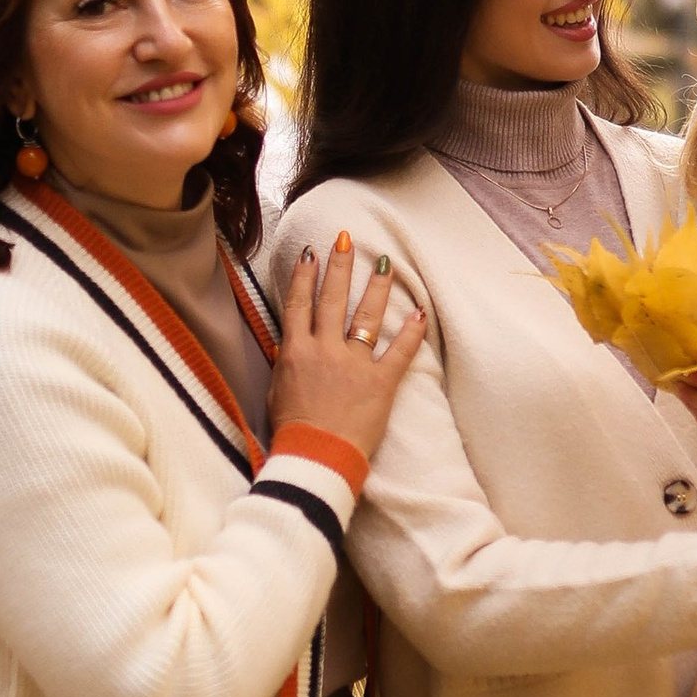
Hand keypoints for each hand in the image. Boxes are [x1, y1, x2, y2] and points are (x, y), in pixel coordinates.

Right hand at [270, 235, 427, 469]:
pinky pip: (399, 353)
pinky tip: (419, 312)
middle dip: (340, 265)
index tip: (311, 251)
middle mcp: (325, 350)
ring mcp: (354, 365)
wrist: (315, 458)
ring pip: (366, 316)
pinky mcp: (380, 383)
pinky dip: (410, 332)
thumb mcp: (278, 391)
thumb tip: (291, 345)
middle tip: (347, 238)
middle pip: (332, 298)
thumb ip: (287, 363)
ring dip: (376, 286)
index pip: (299, 303)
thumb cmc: (294, 432)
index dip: (304, 275)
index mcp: (296, 352)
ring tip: (384, 263)